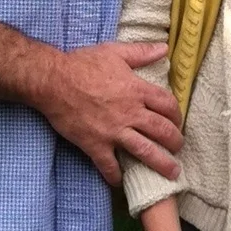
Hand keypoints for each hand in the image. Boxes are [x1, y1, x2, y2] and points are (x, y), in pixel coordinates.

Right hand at [37, 41, 181, 183]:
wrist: (53, 80)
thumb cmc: (82, 64)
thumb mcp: (115, 52)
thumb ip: (141, 53)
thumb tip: (164, 48)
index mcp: (137, 90)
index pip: (167, 105)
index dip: (177, 115)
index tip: (177, 122)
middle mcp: (130, 112)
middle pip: (162, 131)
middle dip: (175, 142)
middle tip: (178, 149)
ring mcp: (114, 131)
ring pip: (145, 151)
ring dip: (161, 164)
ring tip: (172, 173)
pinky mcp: (95, 144)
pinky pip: (109, 165)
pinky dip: (116, 176)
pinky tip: (121, 181)